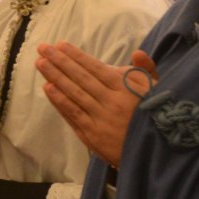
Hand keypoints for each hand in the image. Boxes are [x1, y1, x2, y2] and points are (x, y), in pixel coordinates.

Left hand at [36, 43, 154, 166]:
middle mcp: (111, 102)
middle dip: (60, 61)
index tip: (60, 45)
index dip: (77, 56)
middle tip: (43, 48)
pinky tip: (48, 88)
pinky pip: (73, 114)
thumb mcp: (157, 92)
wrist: (156, 154)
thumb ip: (146, 71)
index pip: (96, 68)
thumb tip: (136, 53)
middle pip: (81, 78)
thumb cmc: (155, 118)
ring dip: (55, 77)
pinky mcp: (92, 134)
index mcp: (127, 89)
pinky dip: (59, 101)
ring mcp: (100, 119)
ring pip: (74, 93)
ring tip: (41, 63)